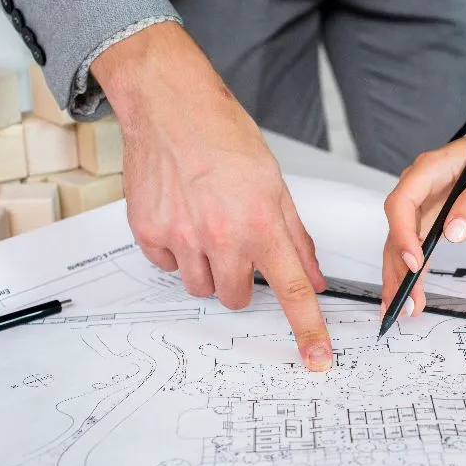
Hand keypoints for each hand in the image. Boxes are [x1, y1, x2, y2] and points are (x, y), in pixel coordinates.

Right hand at [92, 22, 332, 370]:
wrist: (171, 107)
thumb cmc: (225, 138)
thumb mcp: (275, 185)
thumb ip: (295, 237)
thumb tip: (314, 278)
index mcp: (260, 223)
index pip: (291, 289)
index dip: (308, 328)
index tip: (317, 357)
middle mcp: (221, 235)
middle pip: (236, 298)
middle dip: (240, 280)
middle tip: (235, 243)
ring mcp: (181, 236)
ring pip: (200, 287)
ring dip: (207, 267)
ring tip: (205, 223)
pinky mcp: (148, 232)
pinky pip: (167, 267)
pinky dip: (176, 251)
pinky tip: (181, 216)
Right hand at [381, 119, 465, 314]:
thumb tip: (454, 233)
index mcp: (428, 169)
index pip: (402, 203)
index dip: (404, 234)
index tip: (416, 261)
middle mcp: (416, 187)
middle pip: (395, 229)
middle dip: (397, 267)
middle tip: (404, 300)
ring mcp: (420, 204)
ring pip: (398, 243)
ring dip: (398, 276)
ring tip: (401, 308)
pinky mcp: (426, 219)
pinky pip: (411, 246)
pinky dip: (408, 271)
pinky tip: (406, 293)